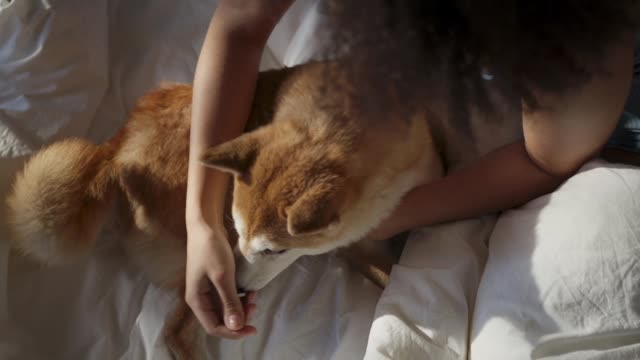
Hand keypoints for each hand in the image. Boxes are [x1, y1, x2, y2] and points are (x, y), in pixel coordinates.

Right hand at [185, 221, 256, 338]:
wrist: (206, 224)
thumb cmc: (211, 249)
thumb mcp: (222, 276)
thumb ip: (229, 302)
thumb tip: (235, 326)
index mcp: (196, 300)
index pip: (214, 327)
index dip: (233, 332)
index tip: (252, 329)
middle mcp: (201, 297)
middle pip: (221, 318)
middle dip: (239, 317)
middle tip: (255, 305)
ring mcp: (208, 288)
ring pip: (227, 307)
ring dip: (242, 306)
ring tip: (255, 296)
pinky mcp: (216, 280)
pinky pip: (229, 296)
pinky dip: (241, 296)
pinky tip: (251, 289)